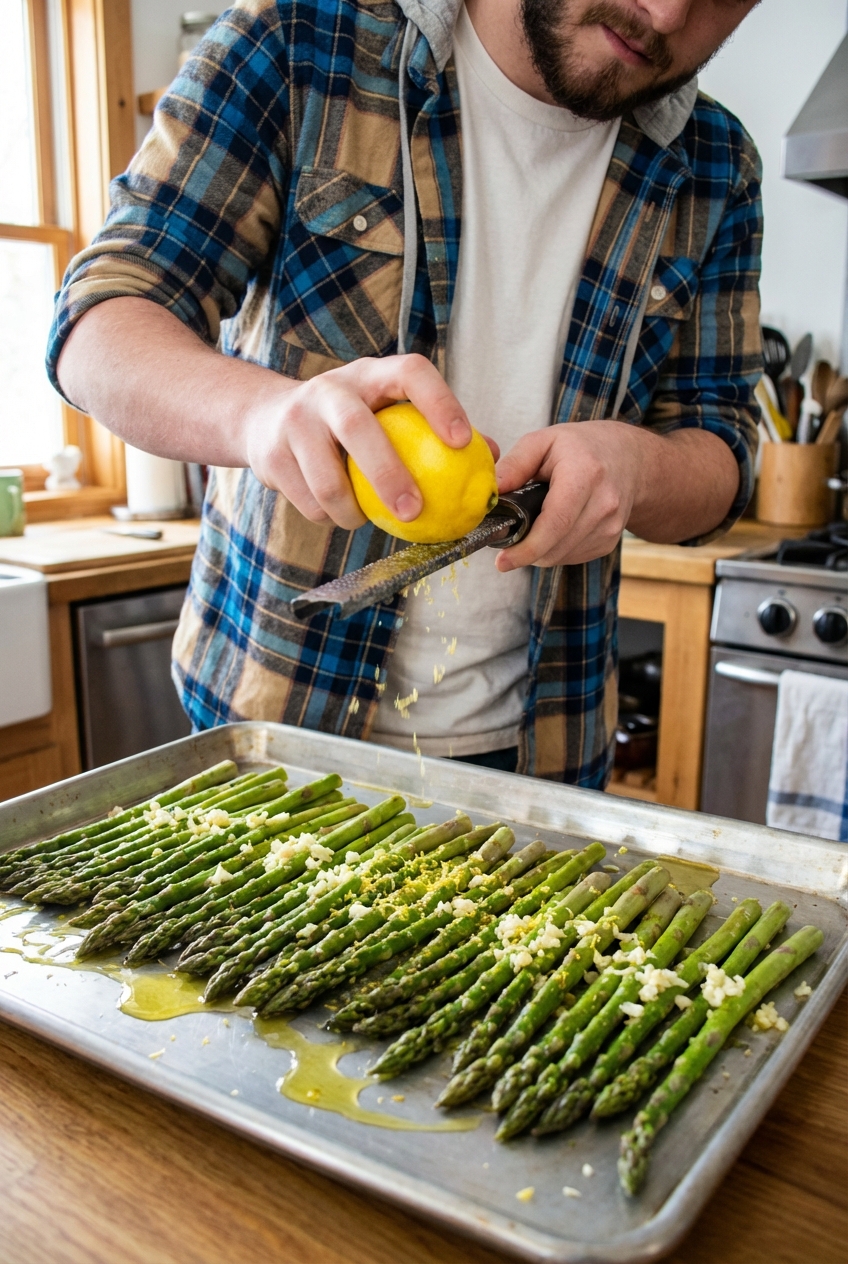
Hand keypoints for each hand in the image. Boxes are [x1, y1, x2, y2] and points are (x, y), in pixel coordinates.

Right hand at [244, 354, 498, 530]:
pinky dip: (329, 517)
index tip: (463, 442)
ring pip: (326, 478)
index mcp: (369, 376)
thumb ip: (434, 430)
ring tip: (368, 520)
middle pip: (356, 427)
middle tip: (414, 511)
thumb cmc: (349, 421)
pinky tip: (340, 515)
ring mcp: (294, 420)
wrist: (266, 419)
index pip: (410, 373)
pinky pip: (308, 502)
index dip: (439, 402)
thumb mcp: (387, 413)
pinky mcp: (271, 455)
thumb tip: (491, 457)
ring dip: (352, 510)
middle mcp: (329, 390)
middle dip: (387, 473)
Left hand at [494, 421, 645, 569]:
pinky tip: (553, 529)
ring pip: (562, 556)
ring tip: (532, 526)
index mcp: (585, 475)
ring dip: (540, 551)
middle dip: (526, 551)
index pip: (555, 523)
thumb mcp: (544, 441)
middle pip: (556, 547)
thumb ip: (515, 464)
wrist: (630, 458)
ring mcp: (611, 526)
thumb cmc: (582, 447)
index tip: (502, 561)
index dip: (527, 548)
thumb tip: (492, 493)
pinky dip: (555, 550)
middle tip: (508, 540)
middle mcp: (604, 504)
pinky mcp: (610, 541)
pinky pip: (572, 557)